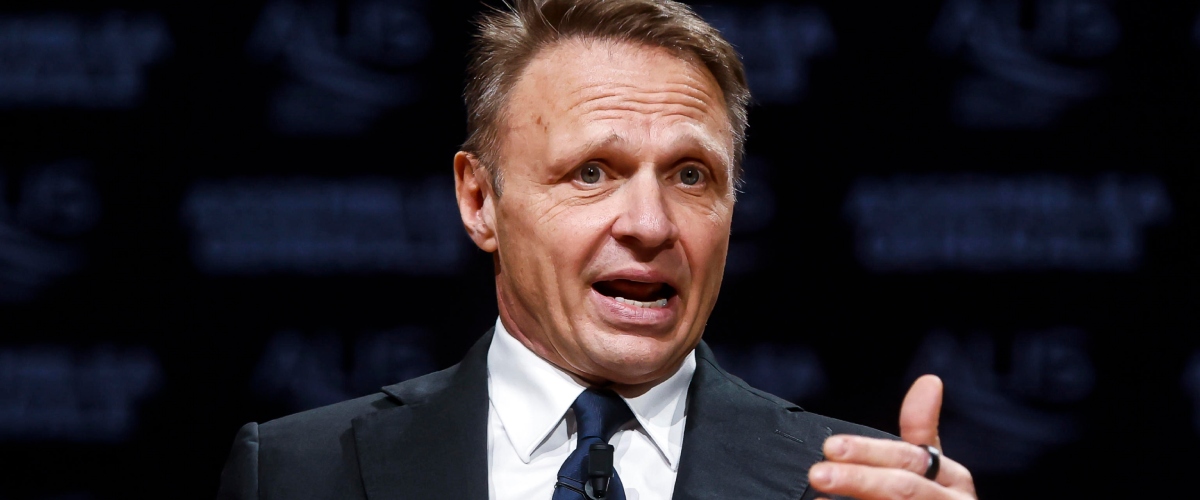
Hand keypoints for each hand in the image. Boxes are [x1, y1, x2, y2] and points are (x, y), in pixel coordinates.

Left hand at [807, 375, 976, 498]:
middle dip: (859, 479)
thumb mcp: (932, 465)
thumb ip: (922, 428)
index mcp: (953, 479)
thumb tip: (929, 381)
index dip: (869, 452)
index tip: (831, 447)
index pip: (909, 459)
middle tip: (818, 474)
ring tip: (819, 498)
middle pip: (903, 488)